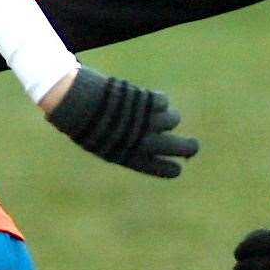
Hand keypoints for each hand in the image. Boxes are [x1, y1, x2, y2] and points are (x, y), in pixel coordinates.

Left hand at [44, 65, 197, 177]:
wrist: (75, 102)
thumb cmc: (86, 124)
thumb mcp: (106, 143)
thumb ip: (130, 148)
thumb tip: (154, 146)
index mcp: (132, 158)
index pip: (164, 169)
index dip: (172, 169)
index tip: (177, 167)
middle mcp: (144, 142)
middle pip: (180, 147)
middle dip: (190, 148)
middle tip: (194, 147)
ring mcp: (147, 120)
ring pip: (174, 119)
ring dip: (166, 116)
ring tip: (147, 111)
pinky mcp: (147, 100)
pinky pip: (164, 101)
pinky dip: (157, 100)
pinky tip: (142, 99)